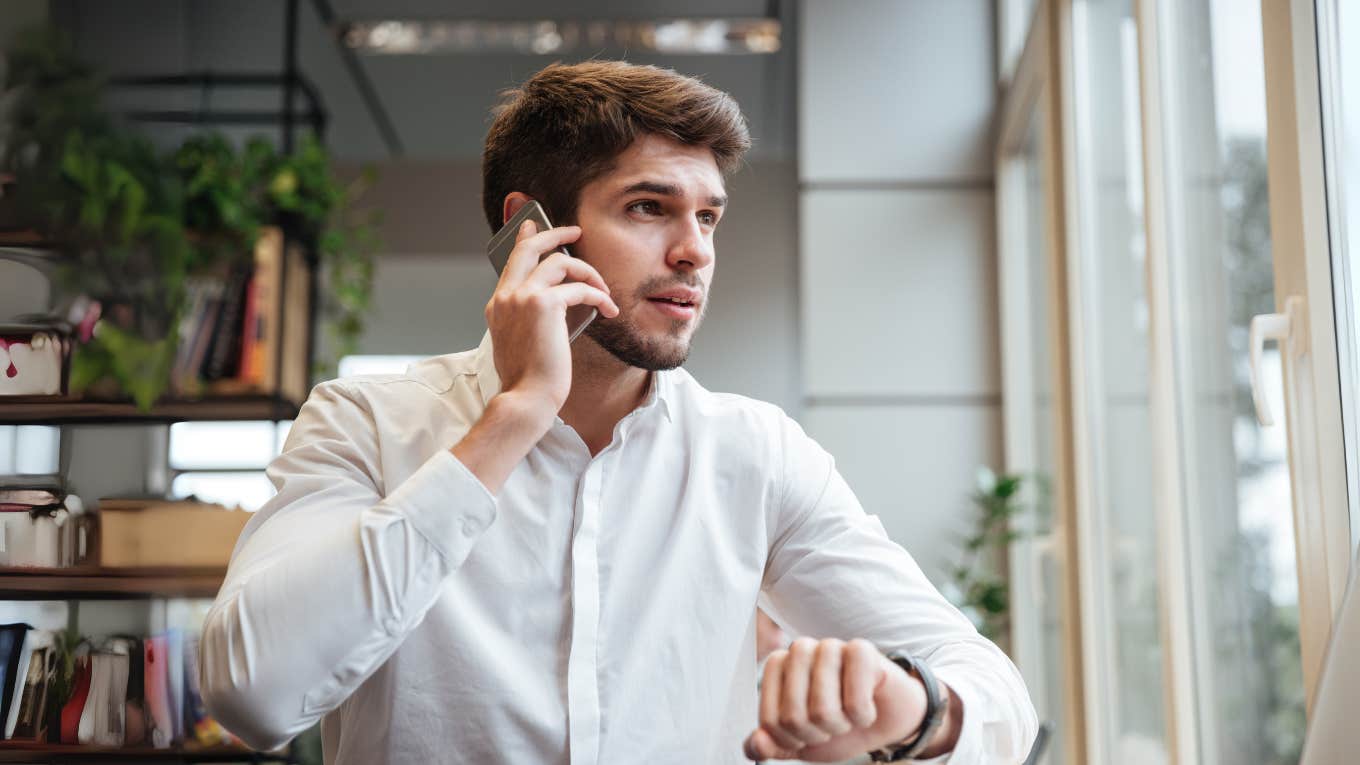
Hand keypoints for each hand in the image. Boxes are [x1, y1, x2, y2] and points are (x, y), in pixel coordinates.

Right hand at [484, 219, 618, 416]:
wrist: (527, 397)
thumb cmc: (529, 378)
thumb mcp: (520, 341)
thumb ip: (528, 316)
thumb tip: (557, 301)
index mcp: (498, 304)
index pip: (512, 261)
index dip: (525, 240)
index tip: (533, 226)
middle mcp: (507, 296)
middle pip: (531, 248)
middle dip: (555, 234)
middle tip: (574, 232)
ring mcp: (522, 297)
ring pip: (561, 264)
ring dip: (588, 273)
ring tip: (604, 290)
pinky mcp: (544, 305)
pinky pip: (580, 288)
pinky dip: (599, 296)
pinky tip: (609, 308)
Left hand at [744, 638, 926, 761]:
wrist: (885, 719)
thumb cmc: (839, 723)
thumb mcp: (801, 742)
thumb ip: (773, 745)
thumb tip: (755, 745)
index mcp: (777, 666)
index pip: (769, 721)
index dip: (791, 740)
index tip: (807, 734)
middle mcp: (799, 650)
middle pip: (794, 716)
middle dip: (816, 734)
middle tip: (832, 725)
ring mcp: (830, 646)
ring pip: (822, 709)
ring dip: (840, 725)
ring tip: (848, 715)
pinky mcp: (862, 650)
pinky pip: (855, 701)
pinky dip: (863, 716)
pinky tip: (868, 707)